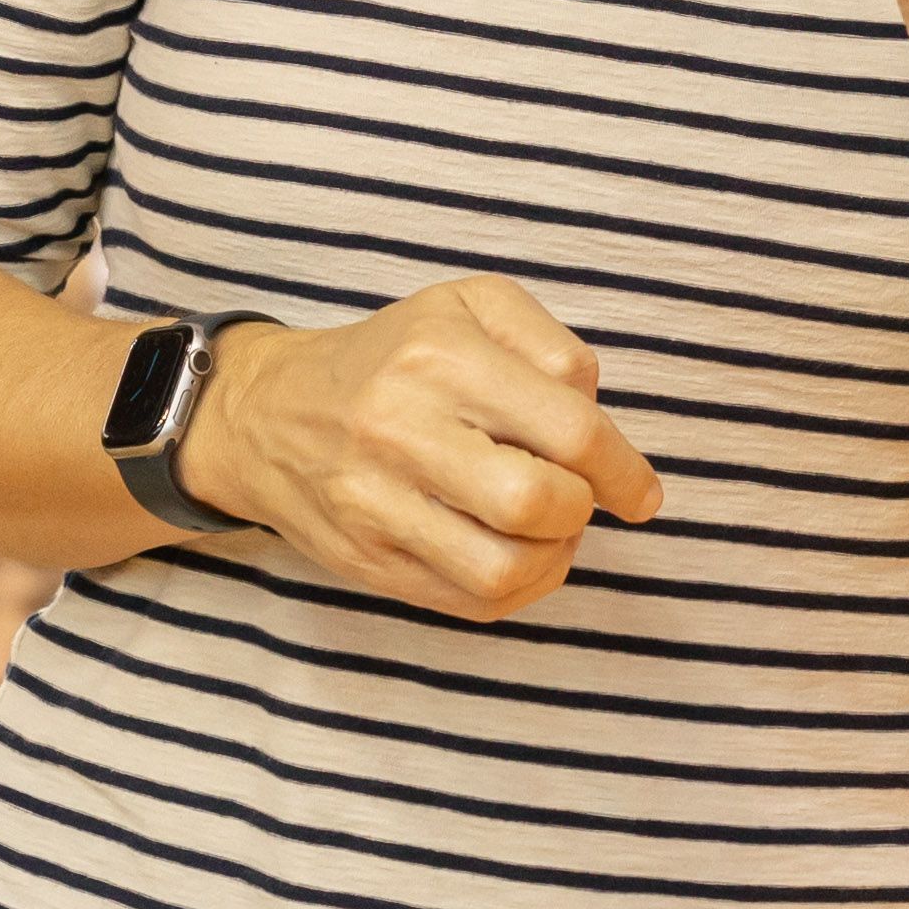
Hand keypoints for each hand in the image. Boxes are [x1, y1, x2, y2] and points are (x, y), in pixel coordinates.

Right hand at [178, 280, 666, 623]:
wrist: (268, 414)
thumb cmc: (393, 356)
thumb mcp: (469, 305)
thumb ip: (549, 343)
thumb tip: (599, 412)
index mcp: (442, 355)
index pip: (570, 429)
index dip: (624, 469)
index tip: (639, 490)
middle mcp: (404, 429)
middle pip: (538, 503)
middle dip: (581, 509)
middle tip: (577, 498)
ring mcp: (378, 503)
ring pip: (505, 569)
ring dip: (552, 559)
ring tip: (548, 531)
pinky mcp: (368, 561)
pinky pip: (469, 603)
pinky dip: (516, 590)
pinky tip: (516, 556)